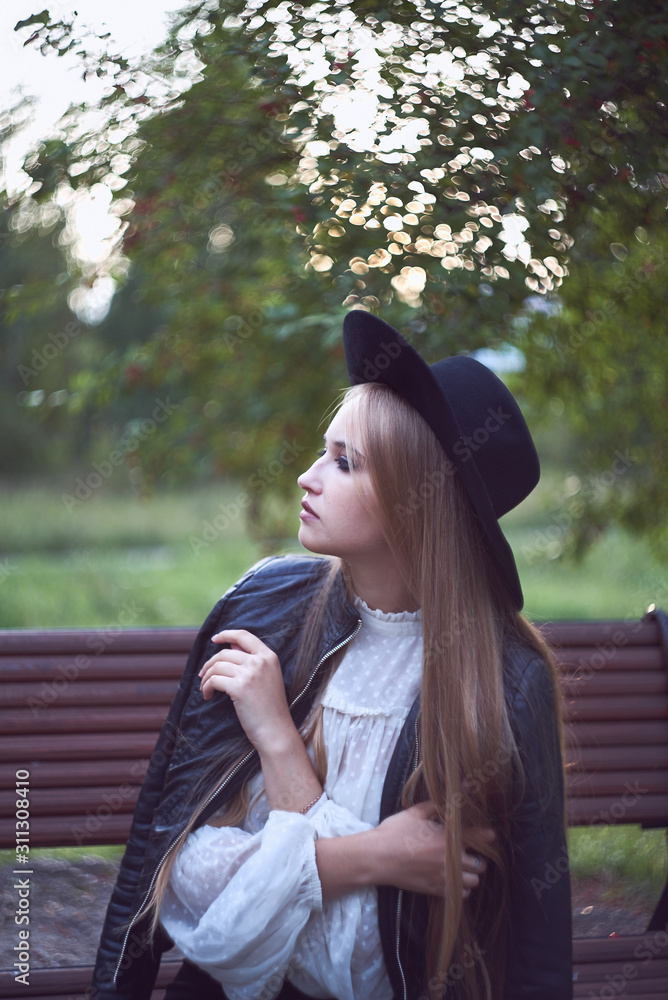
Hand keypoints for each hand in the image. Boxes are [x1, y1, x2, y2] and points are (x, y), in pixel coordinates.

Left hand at [199, 629, 296, 755]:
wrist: (276, 731)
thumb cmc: (270, 709)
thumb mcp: (267, 678)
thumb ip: (251, 661)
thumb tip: (229, 646)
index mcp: (269, 657)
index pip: (244, 636)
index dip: (227, 634)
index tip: (215, 639)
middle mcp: (260, 662)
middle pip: (225, 653)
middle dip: (210, 663)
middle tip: (203, 675)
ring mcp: (250, 674)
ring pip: (217, 666)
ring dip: (206, 677)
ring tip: (205, 688)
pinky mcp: (240, 687)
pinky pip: (214, 680)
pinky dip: (206, 688)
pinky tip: (207, 696)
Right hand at [372, 802, 490, 897]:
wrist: (378, 857)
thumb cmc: (396, 831)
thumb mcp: (417, 812)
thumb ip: (441, 803)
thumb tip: (464, 787)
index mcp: (448, 838)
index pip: (479, 837)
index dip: (487, 835)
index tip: (489, 833)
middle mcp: (450, 860)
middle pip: (481, 864)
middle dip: (478, 857)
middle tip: (469, 850)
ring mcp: (444, 877)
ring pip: (474, 881)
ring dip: (471, 874)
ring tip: (462, 866)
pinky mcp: (436, 890)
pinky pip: (462, 895)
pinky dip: (462, 888)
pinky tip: (453, 878)